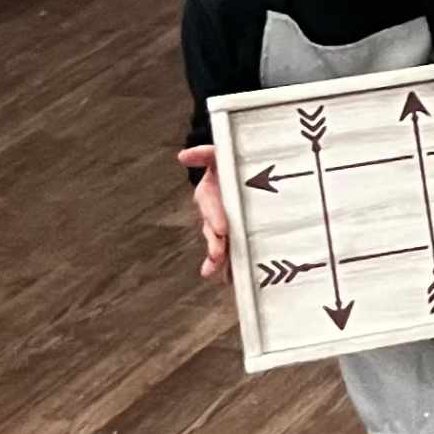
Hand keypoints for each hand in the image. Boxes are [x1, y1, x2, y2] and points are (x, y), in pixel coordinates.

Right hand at [177, 144, 226, 278]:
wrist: (249, 171)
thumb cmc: (234, 164)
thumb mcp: (221, 155)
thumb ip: (206, 153)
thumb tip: (183, 156)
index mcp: (210, 193)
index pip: (209, 205)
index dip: (215, 217)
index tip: (222, 229)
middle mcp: (215, 212)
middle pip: (212, 230)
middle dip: (215, 244)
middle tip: (219, 255)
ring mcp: (225, 225)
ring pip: (218, 244)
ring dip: (216, 259)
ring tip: (215, 272)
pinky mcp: (236, 235)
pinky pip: (232, 251)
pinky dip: (229, 267)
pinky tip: (229, 279)